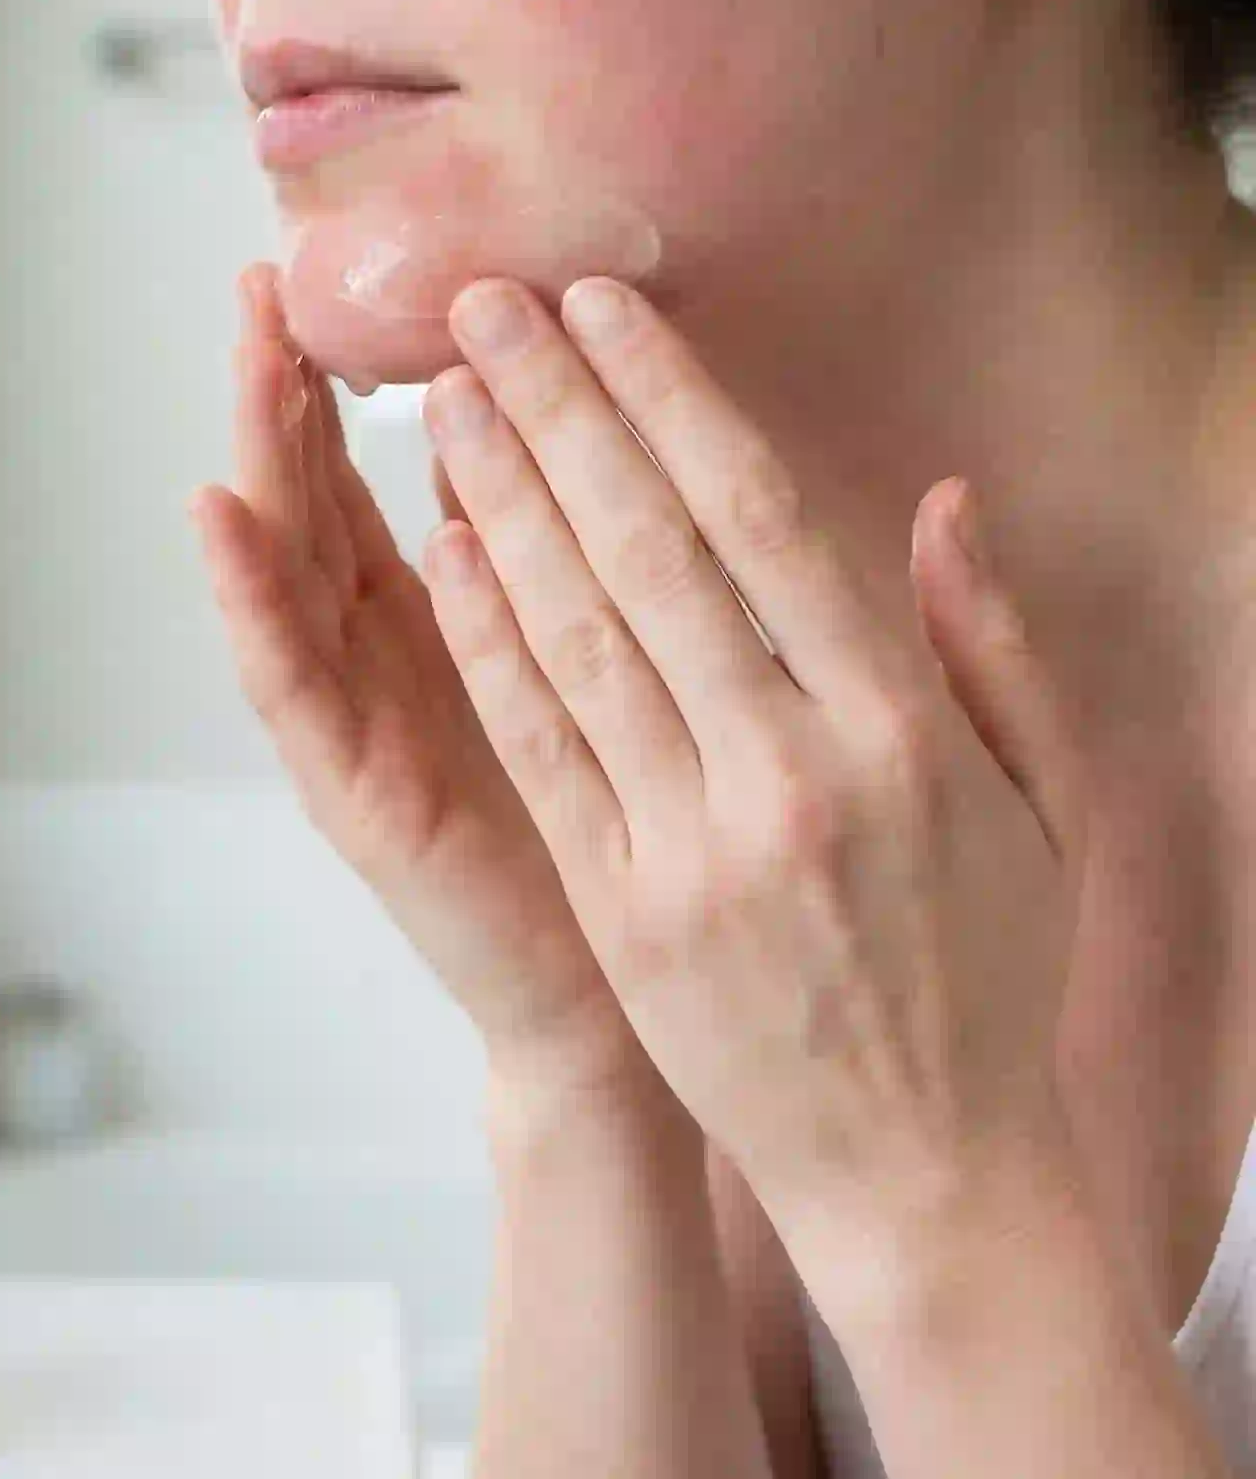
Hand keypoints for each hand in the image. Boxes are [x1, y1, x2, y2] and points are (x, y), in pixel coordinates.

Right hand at [187, 263, 657, 1102]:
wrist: (619, 1006)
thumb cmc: (632, 838)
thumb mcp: (600, 667)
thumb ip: (559, 556)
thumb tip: (545, 429)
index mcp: (447, 623)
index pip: (382, 476)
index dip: (355, 378)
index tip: (338, 271)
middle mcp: (388, 666)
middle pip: (320, 504)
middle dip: (291, 392)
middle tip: (266, 281)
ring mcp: (360, 727)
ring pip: (289, 572)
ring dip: (260, 461)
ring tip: (246, 356)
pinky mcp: (356, 797)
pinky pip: (292, 688)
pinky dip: (248, 601)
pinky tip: (219, 516)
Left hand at [418, 274, 1092, 1272]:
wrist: (922, 1169)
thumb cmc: (984, 975)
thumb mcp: (1037, 803)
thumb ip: (988, 644)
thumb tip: (939, 501)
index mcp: (900, 728)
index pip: (761, 523)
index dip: (669, 402)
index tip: (602, 310)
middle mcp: (789, 773)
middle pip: (649, 554)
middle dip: (559, 414)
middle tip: (482, 309)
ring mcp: (692, 847)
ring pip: (575, 638)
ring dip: (500, 505)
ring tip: (442, 401)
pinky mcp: (622, 909)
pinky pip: (540, 750)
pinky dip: (488, 643)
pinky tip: (442, 552)